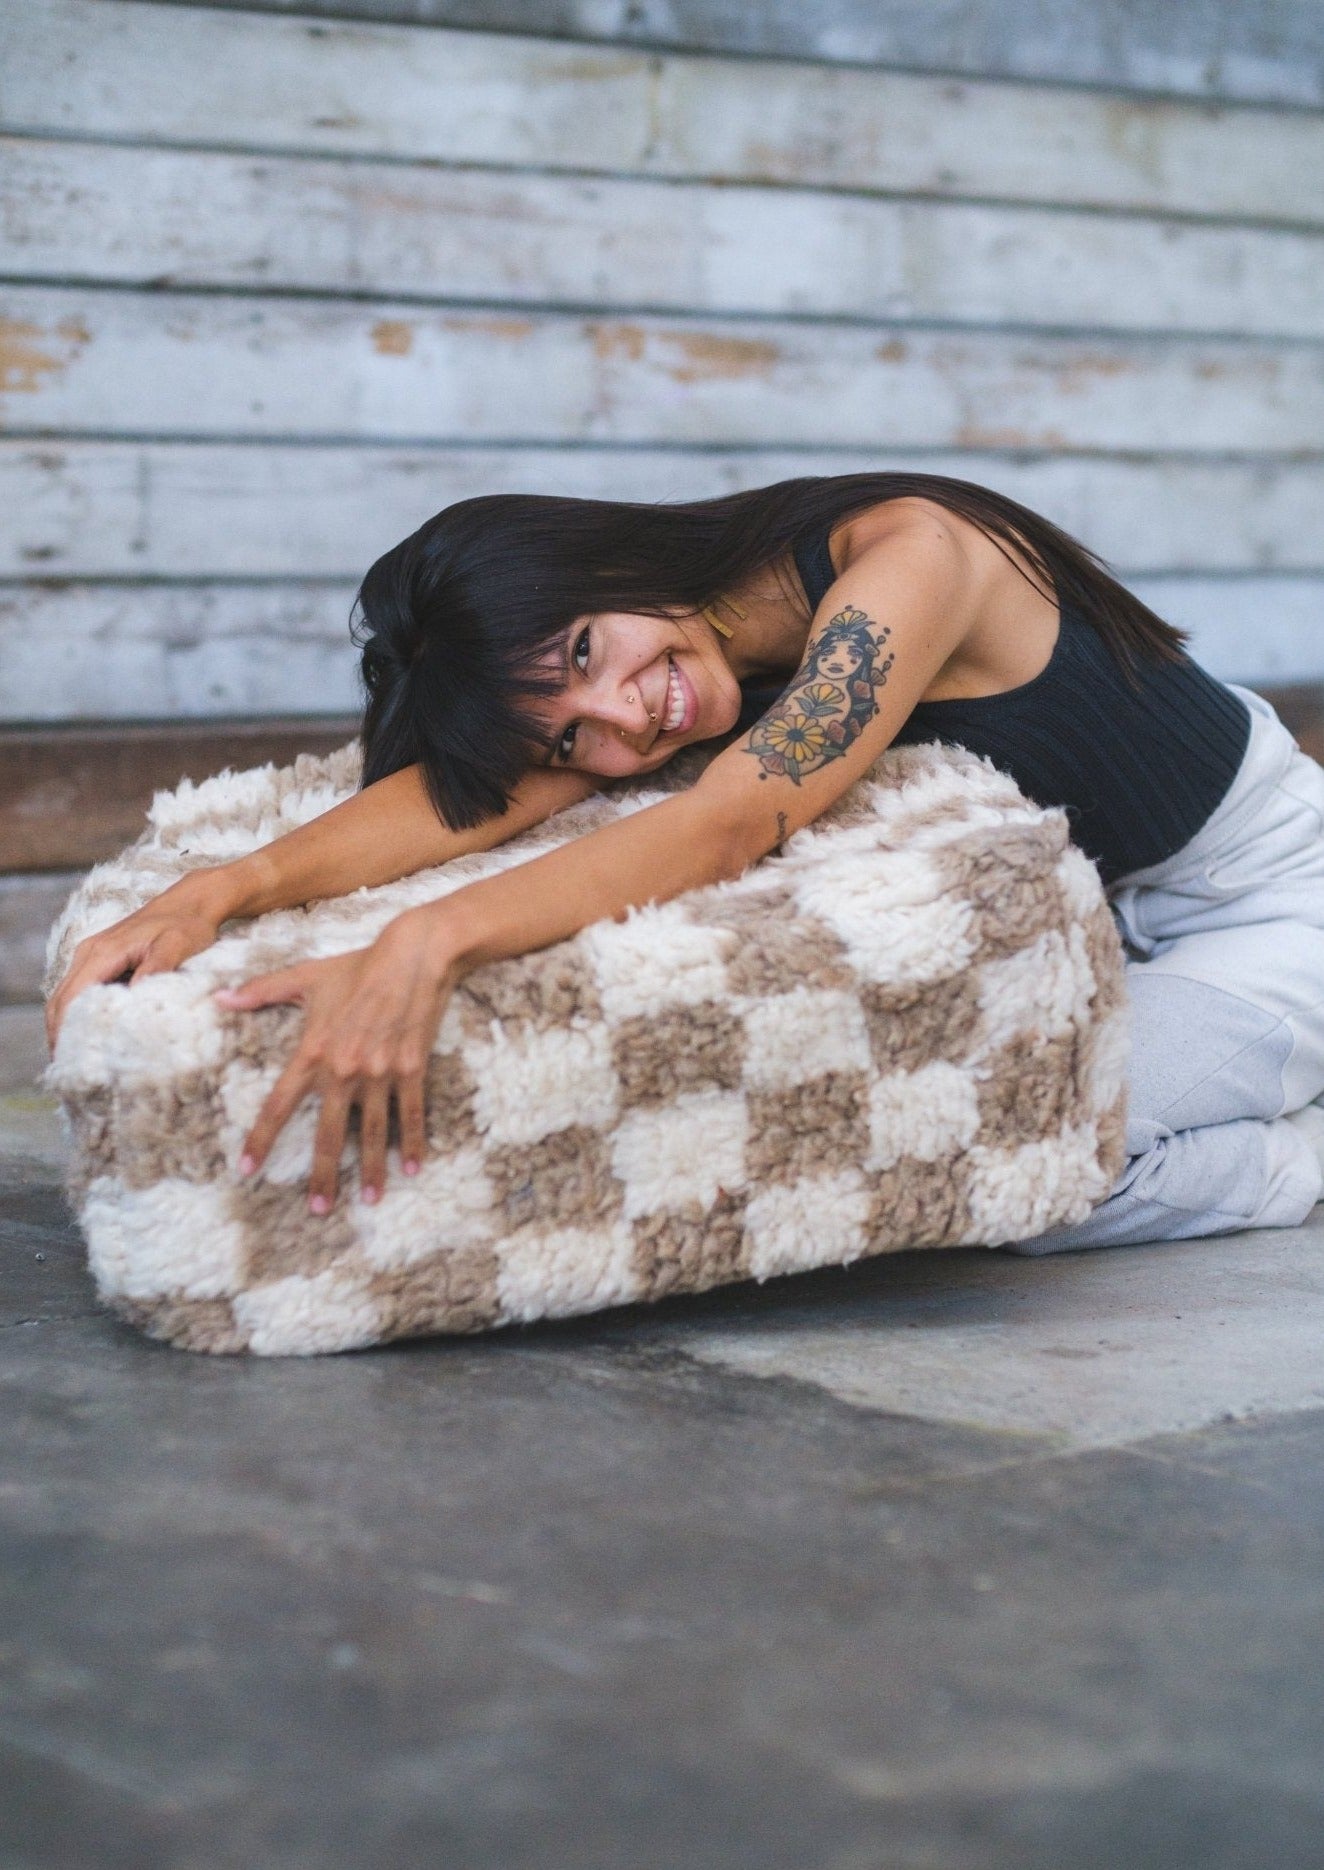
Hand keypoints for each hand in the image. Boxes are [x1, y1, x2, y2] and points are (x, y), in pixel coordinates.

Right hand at [46, 883, 226, 1049]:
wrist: (192, 901)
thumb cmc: (187, 924)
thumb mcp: (177, 946)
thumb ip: (156, 970)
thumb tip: (134, 997)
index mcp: (102, 953)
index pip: (70, 999)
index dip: (64, 1032)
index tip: (70, 1062)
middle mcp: (89, 953)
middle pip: (61, 1000)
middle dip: (61, 1035)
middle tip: (73, 1070)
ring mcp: (94, 955)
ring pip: (68, 996)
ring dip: (69, 1026)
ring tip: (81, 1059)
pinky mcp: (103, 959)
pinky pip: (82, 990)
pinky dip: (81, 1014)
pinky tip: (95, 1035)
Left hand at [213, 908, 455, 1210]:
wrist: (413, 956)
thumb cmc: (357, 965)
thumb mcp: (305, 977)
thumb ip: (261, 992)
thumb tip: (219, 998)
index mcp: (313, 1051)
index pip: (280, 1104)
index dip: (262, 1138)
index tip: (247, 1169)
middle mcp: (345, 1069)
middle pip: (330, 1132)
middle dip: (324, 1174)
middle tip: (318, 1209)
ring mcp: (381, 1072)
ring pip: (373, 1131)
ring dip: (373, 1169)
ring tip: (371, 1200)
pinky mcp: (411, 1069)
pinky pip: (411, 1113)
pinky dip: (413, 1141)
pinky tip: (413, 1168)